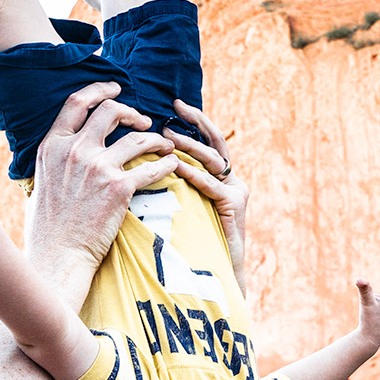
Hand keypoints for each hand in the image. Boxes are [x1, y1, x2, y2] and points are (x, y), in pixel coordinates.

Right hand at [27, 83, 175, 297]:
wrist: (58, 255)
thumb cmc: (48, 227)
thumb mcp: (41, 181)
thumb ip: (56, 160)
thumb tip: (65, 149)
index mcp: (52, 145)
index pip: (77, 102)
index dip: (99, 89)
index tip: (115, 88)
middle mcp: (75, 150)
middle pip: (110, 111)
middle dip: (132, 111)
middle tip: (144, 122)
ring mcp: (98, 167)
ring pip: (137, 137)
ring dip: (156, 138)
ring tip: (165, 146)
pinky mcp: (119, 188)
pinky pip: (151, 168)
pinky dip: (166, 164)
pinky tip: (172, 166)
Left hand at [168, 100, 249, 293]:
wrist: (216, 274)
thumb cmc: (192, 241)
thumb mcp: (182, 204)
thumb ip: (173, 182)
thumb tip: (143, 160)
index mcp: (221, 176)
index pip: (208, 140)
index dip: (194, 121)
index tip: (175, 104)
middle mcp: (233, 179)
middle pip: (216, 142)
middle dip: (196, 123)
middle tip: (174, 111)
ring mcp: (236, 191)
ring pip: (214, 161)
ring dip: (191, 147)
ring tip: (169, 137)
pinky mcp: (234, 205)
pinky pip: (213, 185)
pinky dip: (195, 175)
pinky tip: (177, 168)